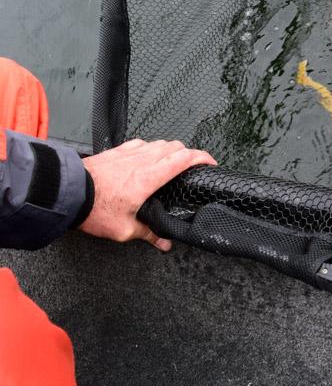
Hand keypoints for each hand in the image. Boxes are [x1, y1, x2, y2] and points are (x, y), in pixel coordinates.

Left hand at [80, 139, 216, 250]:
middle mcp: (143, 160)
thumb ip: (148, 234)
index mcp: (150, 177)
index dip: (203, 158)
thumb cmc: (94, 209)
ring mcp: (129, 153)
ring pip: (159, 142)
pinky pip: (140, 143)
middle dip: (189, 153)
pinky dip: (150, 147)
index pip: (185, 158)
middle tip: (193, 166)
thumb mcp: (123, 229)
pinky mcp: (116, 151)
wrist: (67, 193)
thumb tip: (163, 243)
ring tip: (172, 161)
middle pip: (175, 146)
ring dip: (171, 149)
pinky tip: (146, 156)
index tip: (211, 163)